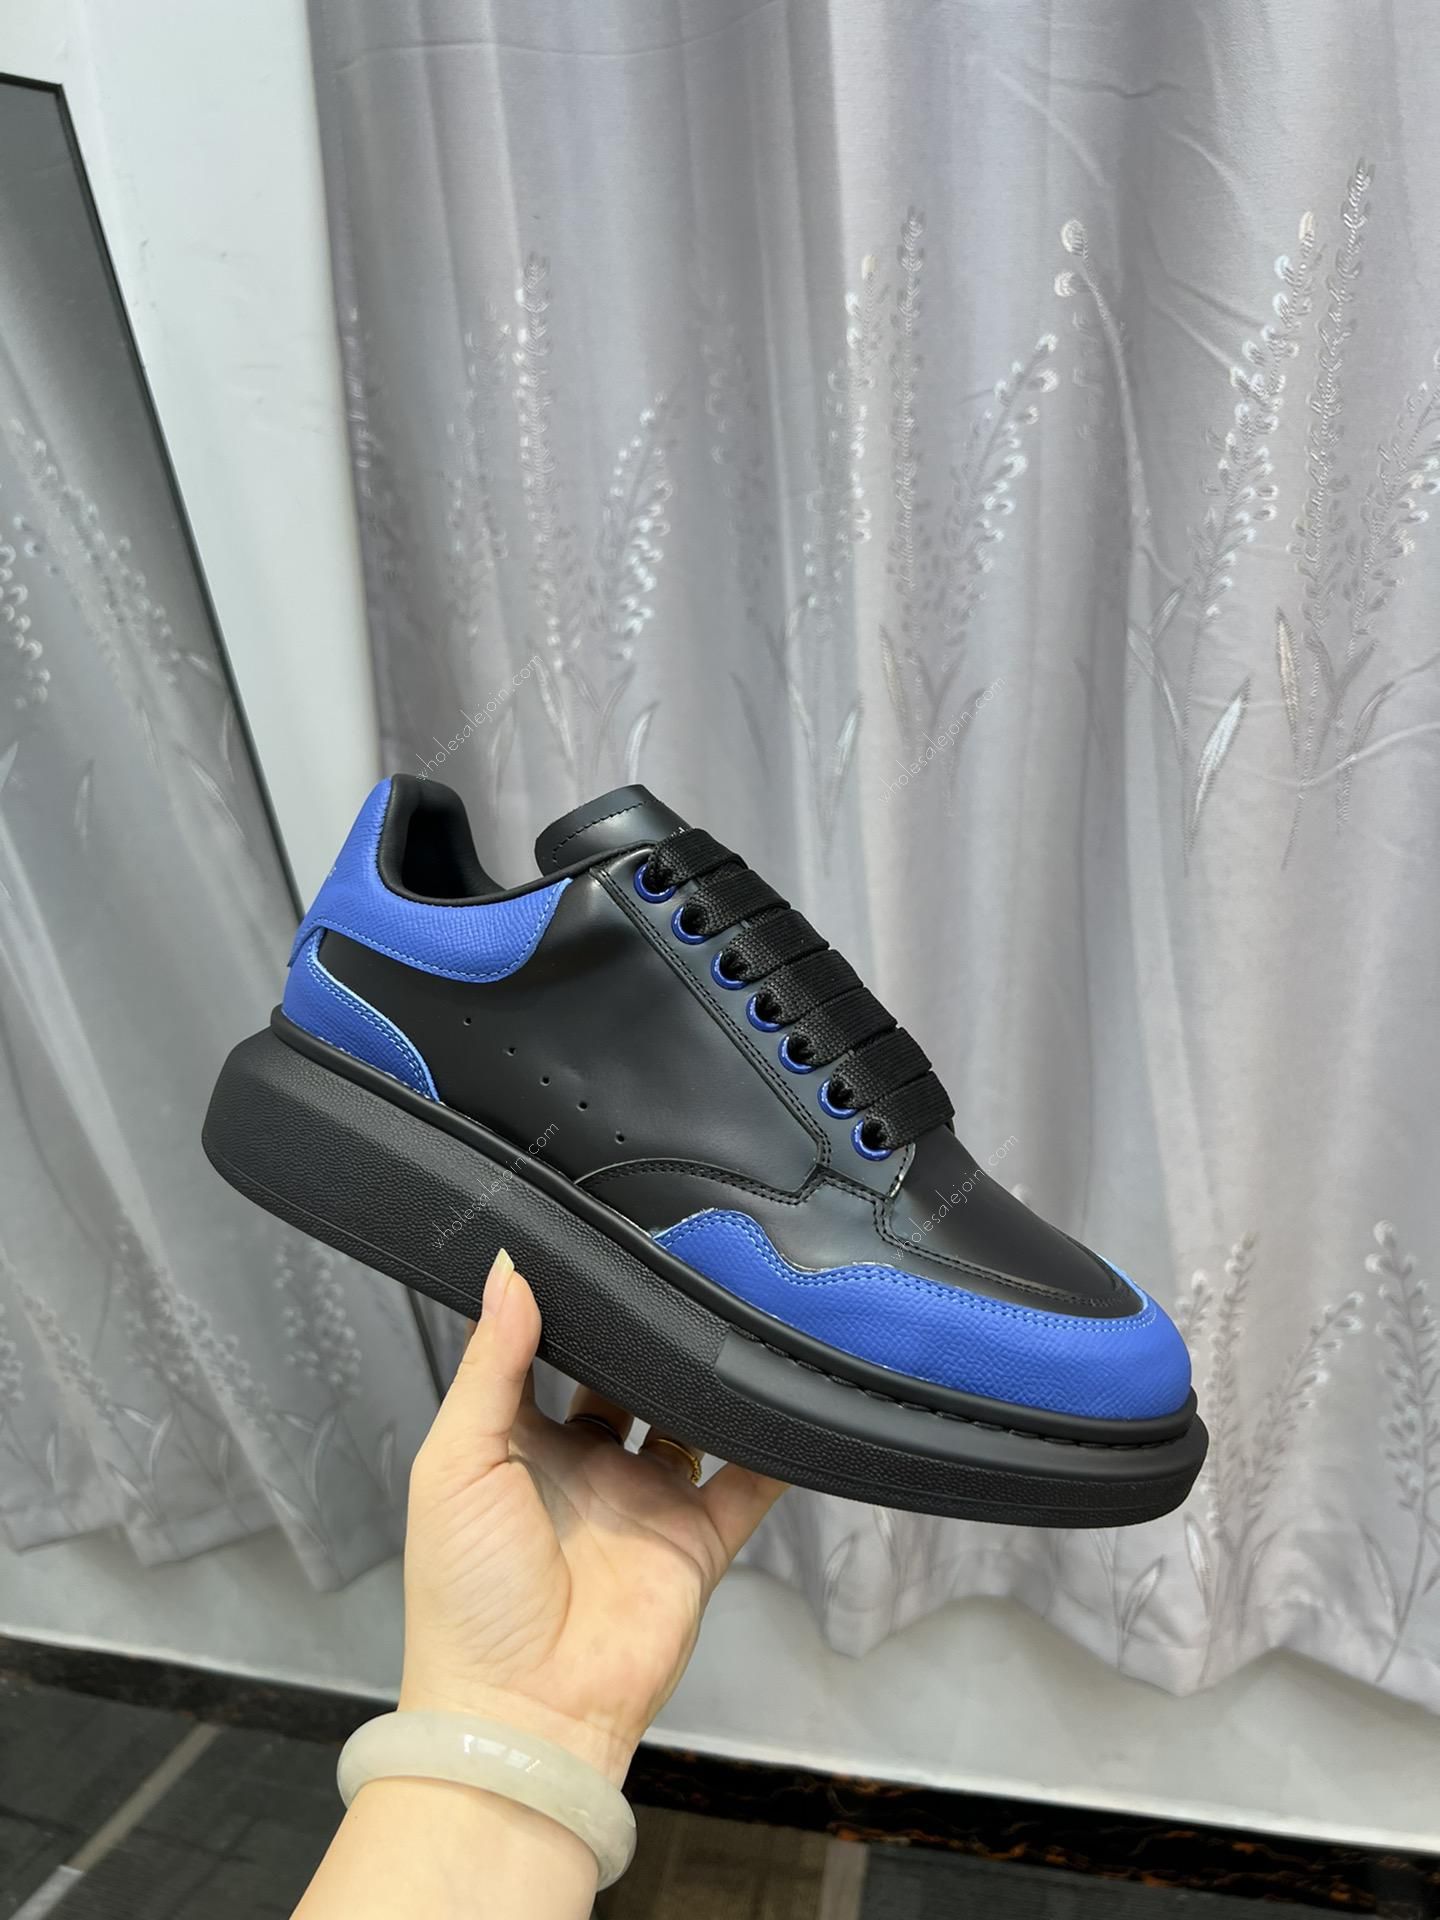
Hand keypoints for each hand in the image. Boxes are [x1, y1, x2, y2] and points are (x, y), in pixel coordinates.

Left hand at [398, 1248, 786, 1785]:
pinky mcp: (695, 1542)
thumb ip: (488, 1365)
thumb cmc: (465, 1597)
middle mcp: (585, 1467)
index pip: (547, 1356)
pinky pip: (747, 1484)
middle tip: (678, 1268)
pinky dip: (774, 1446)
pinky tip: (788, 1397)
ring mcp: (643, 1503)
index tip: (595, 1247)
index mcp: (518, 1445)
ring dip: (709, 1379)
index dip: (568, 1308)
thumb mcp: (456, 1463)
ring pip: (690, 1421)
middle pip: (628, 1380)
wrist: (523, 1712)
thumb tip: (506, 1270)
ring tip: (734, 1314)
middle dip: (649, 1336)